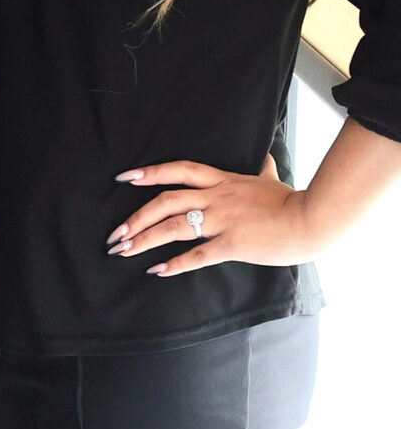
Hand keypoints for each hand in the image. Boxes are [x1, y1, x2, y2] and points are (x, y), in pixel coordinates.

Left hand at [110, 154, 313, 275]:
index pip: (177, 170)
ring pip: (174, 227)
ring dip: (145, 240)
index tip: (124, 177)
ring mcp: (223, 220)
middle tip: (115, 233)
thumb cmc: (291, 202)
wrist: (313, 220)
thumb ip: (262, 169)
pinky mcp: (233, 244)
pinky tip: (157, 270)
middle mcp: (216, 198)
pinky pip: (198, 254)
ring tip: (124, 251)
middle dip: (136, 217)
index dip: (149, 172)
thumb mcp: (270, 180)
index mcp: (222, 181)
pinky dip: (175, 263)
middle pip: (165, 201)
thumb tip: (266, 158)